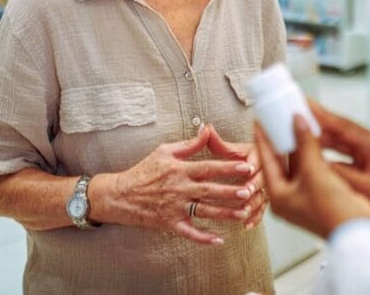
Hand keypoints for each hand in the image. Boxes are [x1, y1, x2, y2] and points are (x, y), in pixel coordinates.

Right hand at [92, 125, 258, 244]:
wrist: (120, 195)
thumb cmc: (143, 171)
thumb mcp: (164, 151)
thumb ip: (189, 144)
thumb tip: (207, 129)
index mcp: (180, 170)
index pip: (208, 167)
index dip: (228, 167)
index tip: (246, 166)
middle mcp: (180, 189)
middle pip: (210, 190)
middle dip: (230, 191)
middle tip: (249, 191)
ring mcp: (175, 207)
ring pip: (204, 211)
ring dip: (224, 213)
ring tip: (243, 214)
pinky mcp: (170, 223)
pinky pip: (189, 232)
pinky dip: (203, 237)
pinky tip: (219, 240)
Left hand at [205, 126, 266, 229]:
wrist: (266, 163)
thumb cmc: (244, 156)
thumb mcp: (231, 149)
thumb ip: (218, 142)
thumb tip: (205, 129)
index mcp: (257, 156)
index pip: (258, 158)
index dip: (253, 163)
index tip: (248, 168)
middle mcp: (265, 172)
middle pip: (261, 179)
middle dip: (253, 185)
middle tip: (246, 192)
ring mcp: (266, 188)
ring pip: (261, 196)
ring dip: (253, 204)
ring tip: (244, 212)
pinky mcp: (265, 200)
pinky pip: (261, 210)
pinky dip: (254, 218)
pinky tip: (247, 225)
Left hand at [255, 115, 369, 238]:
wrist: (356, 229)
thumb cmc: (330, 211)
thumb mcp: (314, 172)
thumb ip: (305, 145)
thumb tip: (297, 122)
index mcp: (279, 196)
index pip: (266, 161)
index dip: (263, 139)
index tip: (260, 121)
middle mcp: (289, 196)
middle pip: (281, 161)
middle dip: (282, 140)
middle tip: (279, 118)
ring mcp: (305, 194)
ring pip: (299, 163)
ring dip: (299, 144)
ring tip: (297, 122)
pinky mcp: (321, 191)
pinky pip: (313, 167)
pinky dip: (313, 152)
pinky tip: (314, 138)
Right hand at [310, 102, 369, 238]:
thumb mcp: (367, 189)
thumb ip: (340, 174)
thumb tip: (317, 163)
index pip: (342, 125)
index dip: (320, 113)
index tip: (303, 103)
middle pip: (340, 130)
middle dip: (317, 123)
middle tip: (295, 115)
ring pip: (342, 142)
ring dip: (323, 138)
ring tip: (300, 132)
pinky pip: (347, 153)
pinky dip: (332, 152)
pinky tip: (318, 153)